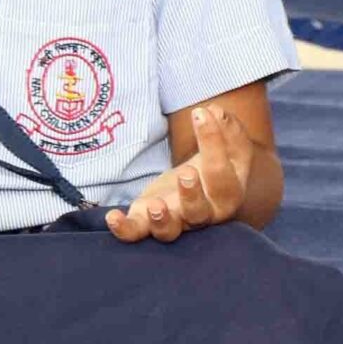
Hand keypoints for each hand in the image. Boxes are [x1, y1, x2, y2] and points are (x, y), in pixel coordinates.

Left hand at [107, 106, 253, 243]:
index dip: (213, 141)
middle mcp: (202, 214)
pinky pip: (136, 232)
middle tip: (187, 173)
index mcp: (227, 194)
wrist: (201, 189)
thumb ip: (227, 128)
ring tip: (155, 206)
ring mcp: (174, 220)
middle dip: (192, 195)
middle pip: (199, 211)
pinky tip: (113, 217)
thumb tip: (215, 112)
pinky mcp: (147, 221)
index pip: (221, 172)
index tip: (201, 112)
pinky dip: (124, 229)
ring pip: (169, 231)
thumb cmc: (216, 165)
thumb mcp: (230, 145)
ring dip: (161, 221)